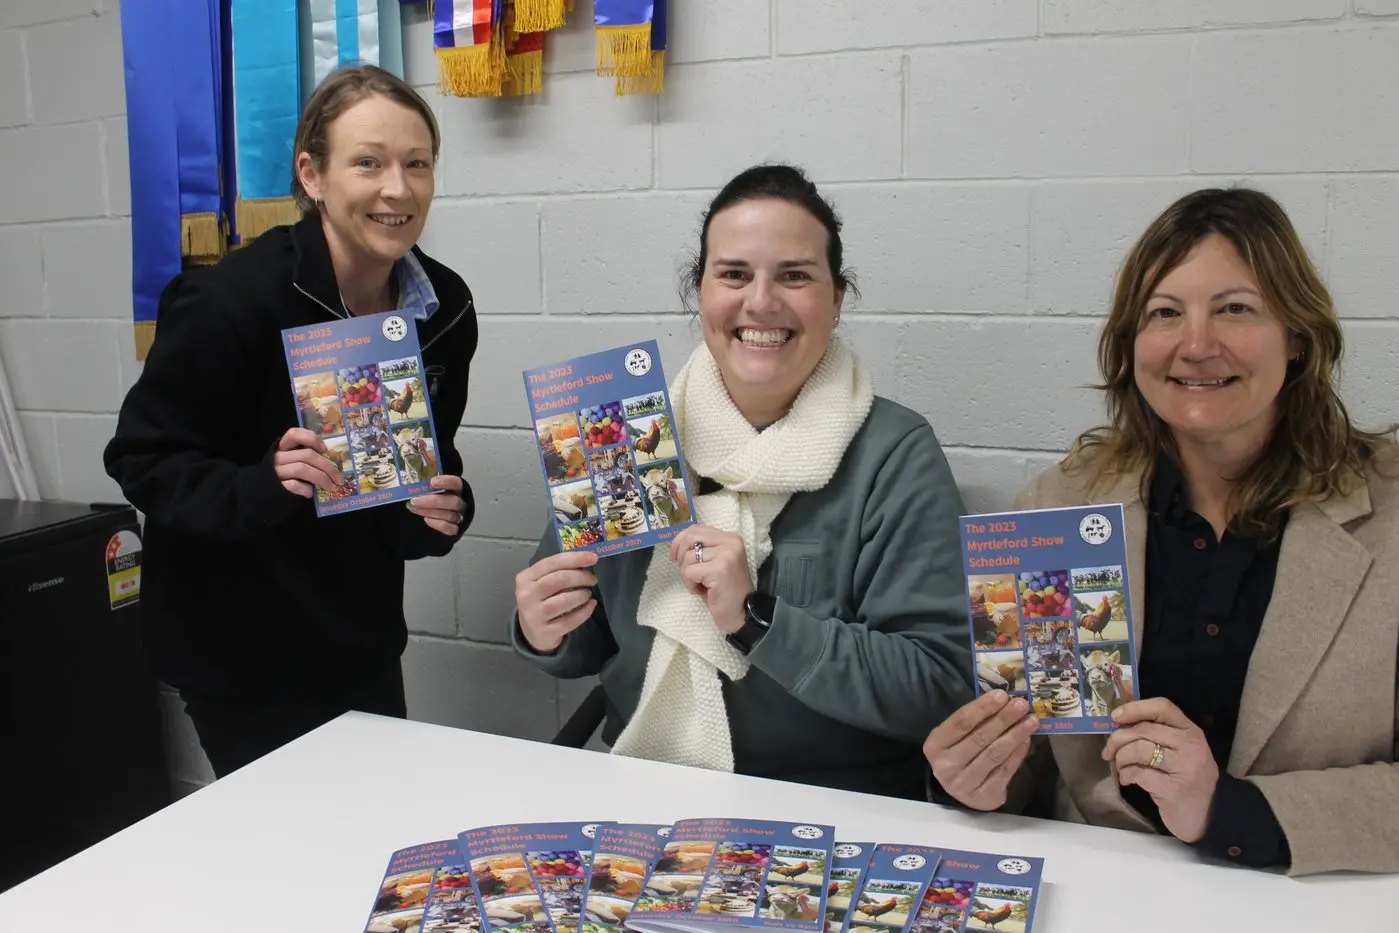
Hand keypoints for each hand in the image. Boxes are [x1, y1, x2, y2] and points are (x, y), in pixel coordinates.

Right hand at [273, 428, 342, 497]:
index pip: (294, 434)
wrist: (267, 496)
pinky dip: (306, 489)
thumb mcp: (295, 462)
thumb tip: (331, 463)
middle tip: (339, 478)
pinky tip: (310, 493)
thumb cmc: (287, 477)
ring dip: (322, 478)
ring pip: (302, 469)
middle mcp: (278, 457)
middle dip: (328, 466)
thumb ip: (308, 458)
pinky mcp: (277, 486)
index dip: (312, 439)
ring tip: (333, 487)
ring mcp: (276, 472)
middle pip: (307, 455)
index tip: (325, 450)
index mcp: (283, 447)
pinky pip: (294, 484)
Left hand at [407, 474, 467, 534]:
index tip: (432, 482)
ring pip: (450, 515)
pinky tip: (426, 519)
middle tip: (414, 500)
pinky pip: (450, 529)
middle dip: (432, 501)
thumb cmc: (428, 495)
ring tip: (413, 508)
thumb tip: (406, 477)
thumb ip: (423, 483)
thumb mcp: (426, 487)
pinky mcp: (455, 529)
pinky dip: (438, 524)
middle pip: (453, 502)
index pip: (456, 483)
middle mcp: (460, 502)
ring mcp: (459, 516)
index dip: (447, 482)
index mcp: (456, 489)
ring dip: (429, 512)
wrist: (429, 512)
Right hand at [514, 550, 600, 653]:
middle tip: (593, 579)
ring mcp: (534, 615)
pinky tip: (591, 605)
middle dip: (581, 577)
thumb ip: (558, 571)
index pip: (552, 563)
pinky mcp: (545, 632)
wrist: (532, 632)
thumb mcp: (541, 582)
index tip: (593, 558)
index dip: (575, 559)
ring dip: (582, 595)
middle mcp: (526, 596)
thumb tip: (586, 559)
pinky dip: (584, 611)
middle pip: (559, 580)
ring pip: (564, 601)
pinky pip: (570, 620)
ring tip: (587, 593)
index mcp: (525, 578)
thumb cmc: (541, 600)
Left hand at [668, 525, 752, 634]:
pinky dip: (690, 584)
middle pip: (690, 538)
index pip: (696, 528)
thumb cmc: (723, 589)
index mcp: (730, 537)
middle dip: (682, 557)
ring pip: (688, 557)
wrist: (741, 613)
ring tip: (701, 585)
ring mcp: (726, 555)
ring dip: (687, 575)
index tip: (675, 557)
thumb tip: (677, 543)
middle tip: (689, 573)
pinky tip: (703, 591)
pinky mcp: (719, 570)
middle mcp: (731, 542)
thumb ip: (702, 548)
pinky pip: (689, 572)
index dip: (680, 541)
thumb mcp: (714, 562)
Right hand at [922, 691, 1038, 810]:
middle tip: (1022, 705)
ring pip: (994, 754)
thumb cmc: (960, 754)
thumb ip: (976, 720)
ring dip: (1016, 734)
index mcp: (935, 745)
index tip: (1002, 695)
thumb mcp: (957, 737)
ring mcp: (965, 783)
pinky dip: (1018, 753)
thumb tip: (1005, 700)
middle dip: (1004, 719)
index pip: (960, 722)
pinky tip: (1027, 740)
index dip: (982, 707)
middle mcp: (946, 766)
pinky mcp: (984, 796)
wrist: (963, 792)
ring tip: (1031, 721)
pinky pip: (1005, 770)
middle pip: (979, 737)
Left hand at [1103, 698, 1218, 843]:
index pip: (1162, 707)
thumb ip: (1159, 735)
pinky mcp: (1173, 789)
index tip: (1115, 717)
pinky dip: (1126, 774)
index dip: (1134, 708)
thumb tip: (1120, 724)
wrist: (1209, 815)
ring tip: (1120, 767)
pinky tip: (1127, 780)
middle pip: (1144, 729)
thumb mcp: (1181, 751)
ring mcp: (1184, 767)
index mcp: (1191, 731)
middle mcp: (1190, 745)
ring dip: (1121, 758)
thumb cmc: (1188, 779)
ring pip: (1138, 749)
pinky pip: (1138, 773)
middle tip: (1109, 751)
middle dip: (1118, 739)